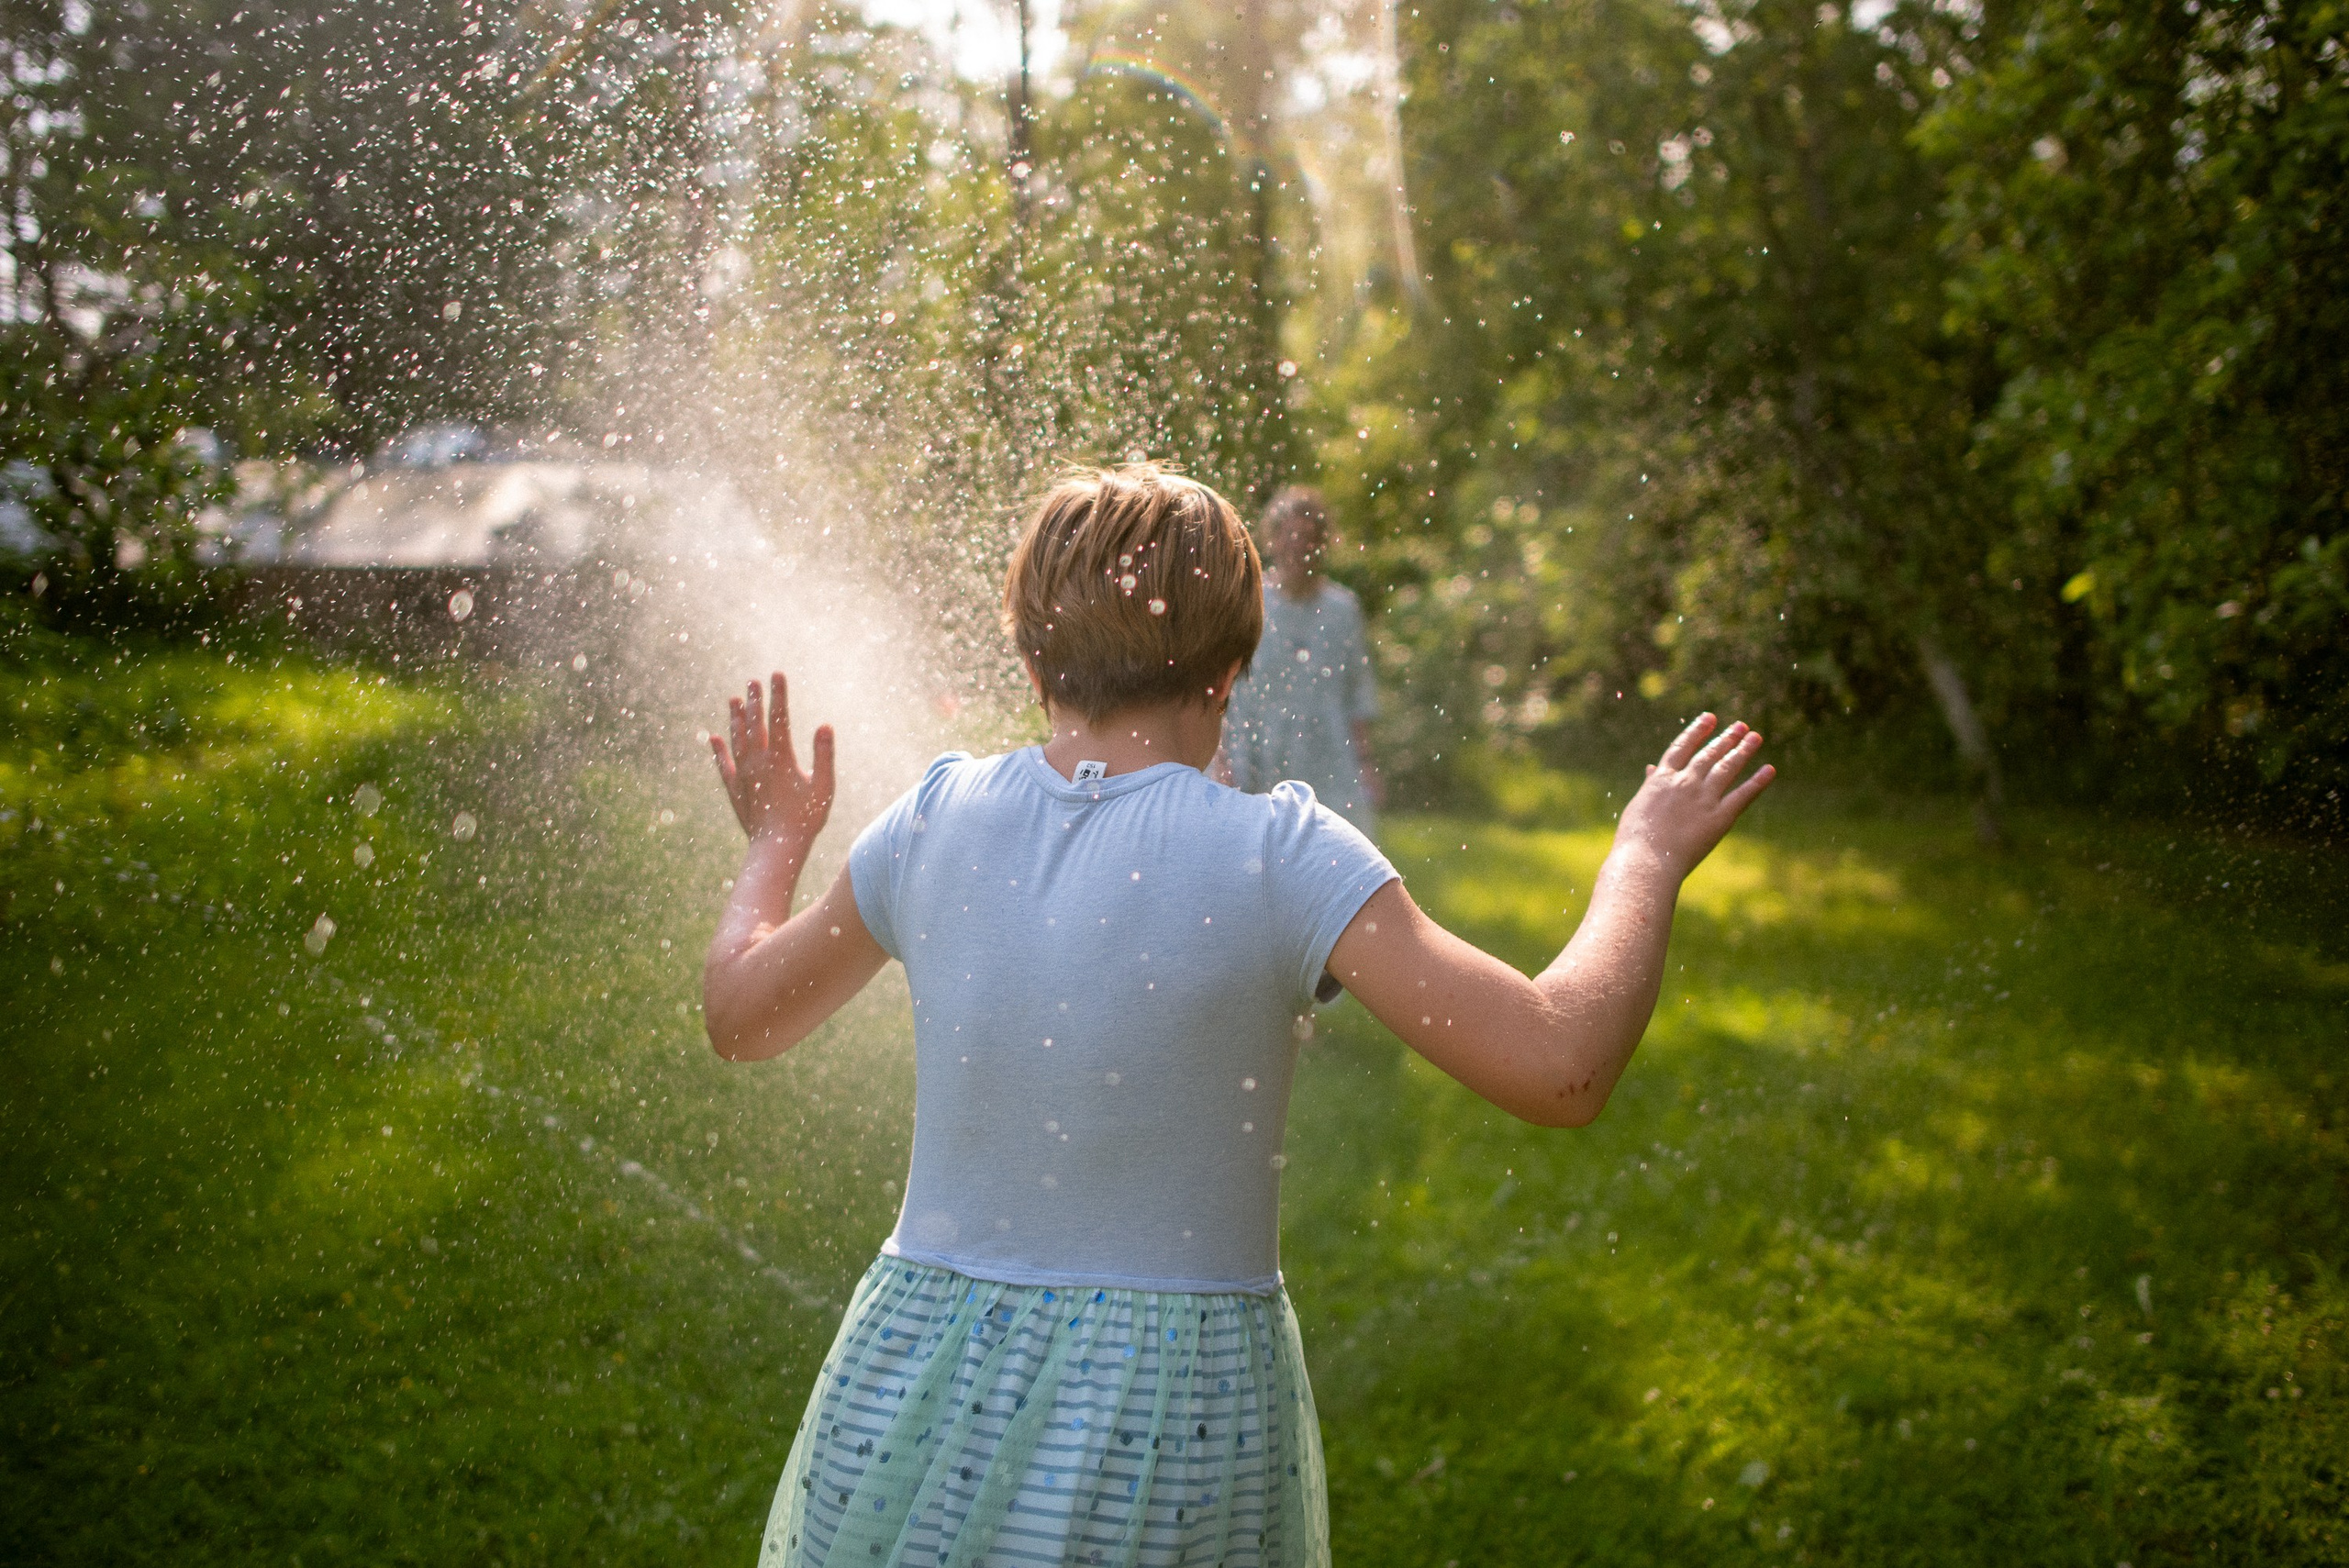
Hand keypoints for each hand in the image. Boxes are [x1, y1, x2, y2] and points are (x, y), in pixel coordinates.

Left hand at [709, 672, 834, 849]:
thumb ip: (824, 755)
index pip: (779, 719)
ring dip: (735, 719)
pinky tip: (713, 738)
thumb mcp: (823, 787)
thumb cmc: (805, 819)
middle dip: (755, 700)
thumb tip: (824, 725)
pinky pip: (723, 765)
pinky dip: (718, 750)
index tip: (776, 674)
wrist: (776, 847)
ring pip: (736, 740)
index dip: (778, 695)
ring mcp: (743, 775)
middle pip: (754, 724)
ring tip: (733, 699)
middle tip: (752, 680)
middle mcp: (758, 762)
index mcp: (781, 758)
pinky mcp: (735, 790)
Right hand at [1613, 712, 1773, 877]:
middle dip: (1726, 738)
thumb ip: (1650, 785)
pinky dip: (1758, 782)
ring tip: (1755, 737)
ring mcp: (1703, 799)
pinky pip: (1743, 795)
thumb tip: (1651, 768)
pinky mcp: (1719, 818)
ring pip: (1727, 768)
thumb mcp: (1639, 805)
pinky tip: (1770, 770)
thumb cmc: (1635, 838)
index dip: (1697, 731)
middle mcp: (1685, 783)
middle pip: (1709, 754)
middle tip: (1741, 725)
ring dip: (1743, 751)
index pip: (1682, 747)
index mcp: (1662, 779)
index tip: (1709, 718)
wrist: (1647, 860)